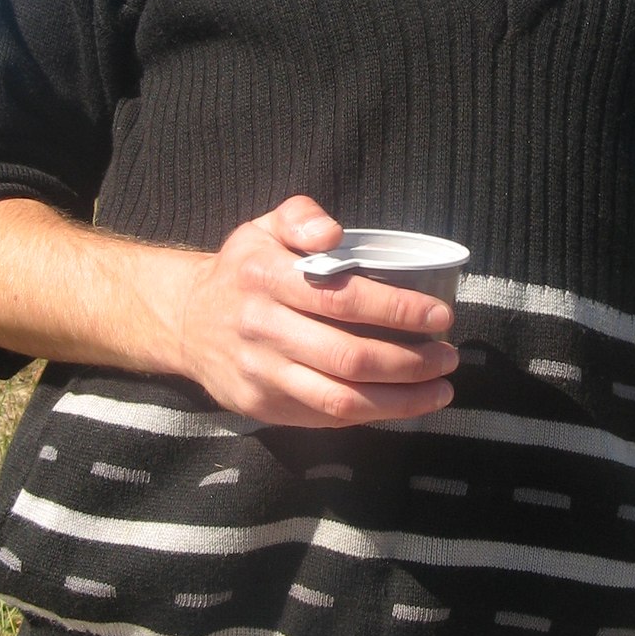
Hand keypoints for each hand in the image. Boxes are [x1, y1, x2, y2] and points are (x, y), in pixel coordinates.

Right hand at [173, 195, 459, 427]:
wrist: (185, 322)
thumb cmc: (242, 270)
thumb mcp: (263, 228)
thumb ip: (300, 217)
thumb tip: (333, 234)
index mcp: (266, 279)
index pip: (343, 299)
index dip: (398, 310)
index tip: (441, 316)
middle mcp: (262, 330)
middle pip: (349, 356)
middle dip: (410, 361)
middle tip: (449, 356)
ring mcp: (261, 374)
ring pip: (340, 399)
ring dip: (400, 400)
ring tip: (440, 390)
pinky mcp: (263, 407)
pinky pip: (325, 418)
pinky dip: (371, 415)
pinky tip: (404, 404)